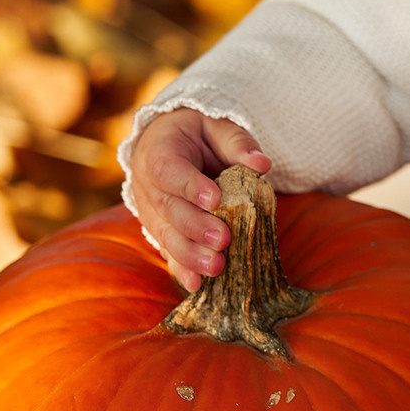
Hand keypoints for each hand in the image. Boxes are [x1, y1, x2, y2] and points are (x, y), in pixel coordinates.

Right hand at [130, 107, 271, 292]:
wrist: (164, 142)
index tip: (215, 200)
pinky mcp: (157, 229)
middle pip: (168, 209)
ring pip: (165, 235)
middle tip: (223, 241)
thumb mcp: (216, 126)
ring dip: (189, 255)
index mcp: (159, 152)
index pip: (169, 170)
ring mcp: (149, 210)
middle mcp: (147, 185)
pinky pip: (166, 250)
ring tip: (215, 267)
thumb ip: (237, 142)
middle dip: (195, 228)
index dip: (190, 187)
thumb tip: (262, 163)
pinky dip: (180, 268)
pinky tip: (196, 284)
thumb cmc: (196, 133)